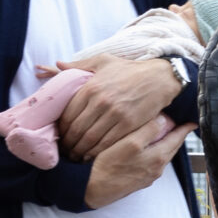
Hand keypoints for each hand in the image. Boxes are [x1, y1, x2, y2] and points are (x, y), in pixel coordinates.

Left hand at [55, 55, 183, 161]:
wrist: (159, 78)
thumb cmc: (130, 70)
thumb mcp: (103, 61)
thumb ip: (79, 64)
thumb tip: (58, 64)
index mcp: (91, 86)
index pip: (67, 113)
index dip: (60, 128)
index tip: (59, 135)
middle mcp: (100, 101)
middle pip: (76, 129)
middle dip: (67, 143)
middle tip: (65, 150)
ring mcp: (115, 114)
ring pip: (89, 139)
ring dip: (79, 151)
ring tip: (74, 156)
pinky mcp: (128, 124)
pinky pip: (106, 143)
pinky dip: (95, 153)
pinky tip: (90, 156)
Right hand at [83, 112, 189, 207]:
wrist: (91, 190)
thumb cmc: (108, 166)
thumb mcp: (130, 144)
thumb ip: (149, 131)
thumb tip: (165, 120)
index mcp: (157, 158)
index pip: (176, 140)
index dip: (184, 129)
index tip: (192, 121)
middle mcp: (156, 169)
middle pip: (171, 149)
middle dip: (176, 137)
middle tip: (180, 125)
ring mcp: (147, 176)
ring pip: (161, 156)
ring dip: (165, 144)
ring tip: (164, 134)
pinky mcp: (137, 181)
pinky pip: (152, 162)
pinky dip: (154, 152)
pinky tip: (146, 148)